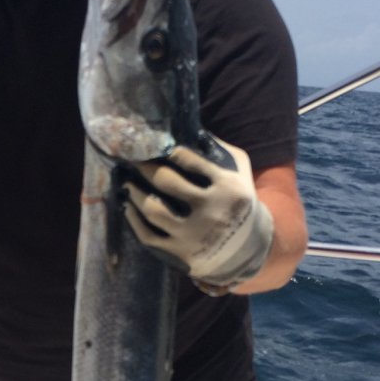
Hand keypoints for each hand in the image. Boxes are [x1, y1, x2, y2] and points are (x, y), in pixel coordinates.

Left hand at [123, 138, 273, 291]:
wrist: (252, 248)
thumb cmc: (240, 202)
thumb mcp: (241, 172)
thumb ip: (220, 150)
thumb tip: (190, 129)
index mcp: (226, 186)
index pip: (190, 160)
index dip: (168, 151)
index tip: (155, 146)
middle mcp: (210, 210)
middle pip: (166, 181)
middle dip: (144, 167)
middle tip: (132, 160)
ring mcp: (194, 233)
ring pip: (153, 209)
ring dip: (134, 193)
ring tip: (127, 183)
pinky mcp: (182, 251)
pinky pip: (149, 236)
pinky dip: (133, 220)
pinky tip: (128, 207)